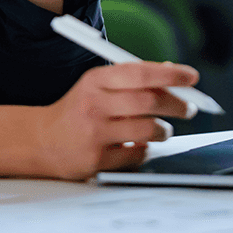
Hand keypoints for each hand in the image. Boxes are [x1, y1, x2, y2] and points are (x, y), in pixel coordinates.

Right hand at [34, 62, 200, 180]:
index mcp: (95, 80)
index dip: (170, 75)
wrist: (41, 140)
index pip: (140, 72)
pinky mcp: (97, 159)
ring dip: (164, 130)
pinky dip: (145, 150)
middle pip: (149, 102)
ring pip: (148, 130)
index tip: (191, 77)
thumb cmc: (78, 109)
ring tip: (162, 130)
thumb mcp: (98, 86)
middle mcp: (94, 104)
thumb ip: (132, 79)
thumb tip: (171, 73)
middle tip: (189, 108)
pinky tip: (138, 145)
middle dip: (177, 105)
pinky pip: (137, 155)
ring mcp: (95, 133)